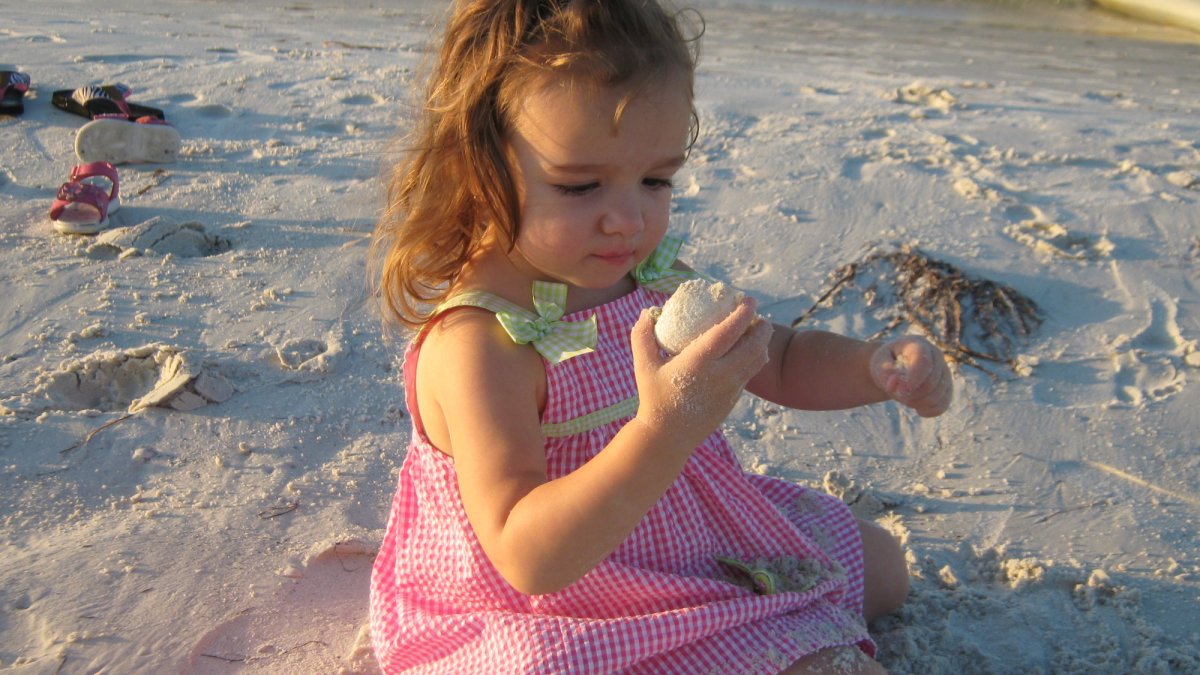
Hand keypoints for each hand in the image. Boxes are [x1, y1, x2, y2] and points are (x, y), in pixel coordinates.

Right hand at [630, 298, 772, 450]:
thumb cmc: (654, 398)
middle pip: (755, 345)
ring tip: (754, 332)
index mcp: (700, 361)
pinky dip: (754, 358)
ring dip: (762, 342)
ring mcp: (731, 388)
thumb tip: (648, 311)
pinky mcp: (734, 399)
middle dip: (762, 327)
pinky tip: (744, 352)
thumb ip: (643, 336)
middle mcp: (721, 374)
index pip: (730, 331)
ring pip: (758, 360)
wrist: (667, 436)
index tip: (747, 300)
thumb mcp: (644, 366)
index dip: (743, 313)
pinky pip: (751, 373)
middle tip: (757, 316)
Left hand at [869, 336, 952, 416]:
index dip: (913, 380)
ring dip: (916, 403)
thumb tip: (894, 385)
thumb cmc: (886, 363)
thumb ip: (884, 372)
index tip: (899, 391)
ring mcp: (944, 371)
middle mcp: (936, 355)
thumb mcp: (879, 363)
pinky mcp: (947, 387)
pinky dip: (928, 410)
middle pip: (931, 383)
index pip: (923, 362)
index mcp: (918, 344)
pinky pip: (941, 406)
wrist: (896, 367)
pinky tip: (917, 408)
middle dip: (911, 394)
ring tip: (904, 397)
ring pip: (937, 397)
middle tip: (896, 393)